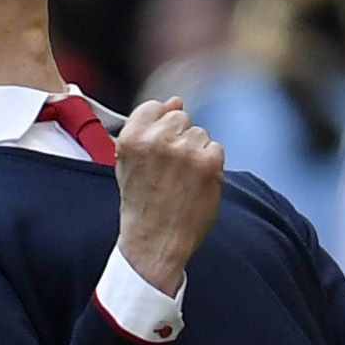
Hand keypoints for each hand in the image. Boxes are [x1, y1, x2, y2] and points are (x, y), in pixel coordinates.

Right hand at [114, 97, 224, 294]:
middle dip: (180, 139)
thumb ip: (148, 128)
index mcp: (132, 137)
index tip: (160, 147)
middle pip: (182, 117)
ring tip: (182, 180)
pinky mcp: (209, 163)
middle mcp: (158, 139)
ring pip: (201, 134)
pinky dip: (211, 167)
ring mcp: (185, 150)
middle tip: (171, 170)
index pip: (156, 107)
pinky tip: (196, 185)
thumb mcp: (128, 163)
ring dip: (196, 153)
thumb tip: (176, 100)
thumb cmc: (141, 204)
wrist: (154, 244)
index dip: (161, 126)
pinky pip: (216, 149)